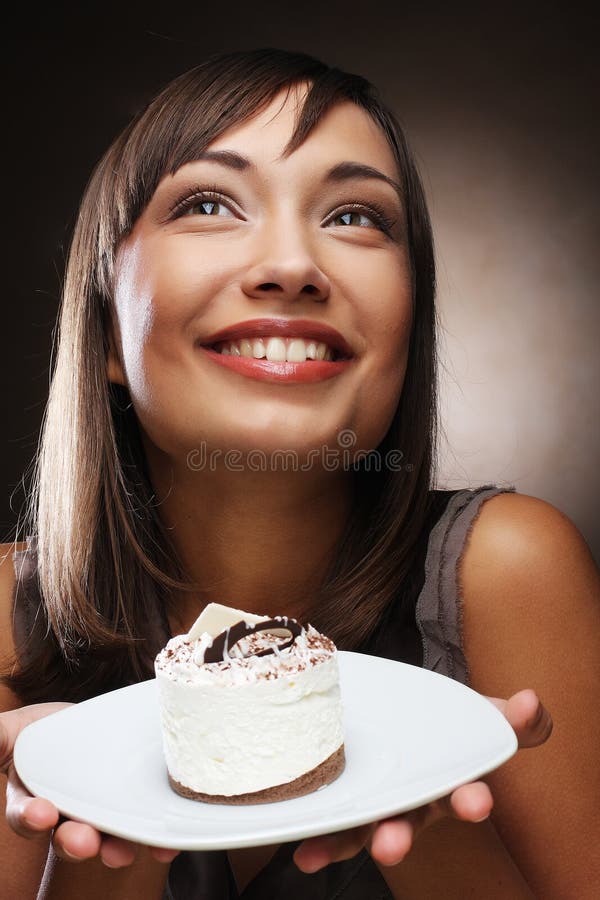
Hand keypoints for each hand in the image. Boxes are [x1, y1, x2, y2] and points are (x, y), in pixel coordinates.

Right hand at [1, 703, 179, 867]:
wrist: (86, 724)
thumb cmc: (44, 731)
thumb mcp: (13, 731)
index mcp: (33, 798)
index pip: (27, 815)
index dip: (31, 818)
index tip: (41, 814)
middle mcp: (67, 814)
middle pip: (68, 836)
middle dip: (76, 842)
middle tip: (86, 843)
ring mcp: (102, 814)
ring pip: (107, 838)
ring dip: (115, 849)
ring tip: (123, 853)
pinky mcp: (133, 808)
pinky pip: (144, 829)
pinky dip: (156, 842)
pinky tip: (166, 847)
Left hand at [293, 688, 552, 872]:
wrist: (404, 710)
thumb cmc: (447, 722)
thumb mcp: (480, 715)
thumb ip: (511, 716)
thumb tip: (531, 702)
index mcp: (446, 783)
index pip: (463, 794)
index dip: (470, 798)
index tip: (478, 800)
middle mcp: (409, 802)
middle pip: (406, 824)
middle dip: (398, 837)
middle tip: (392, 845)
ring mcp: (372, 802)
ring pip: (359, 830)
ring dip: (340, 846)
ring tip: (317, 854)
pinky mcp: (340, 797)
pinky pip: (327, 822)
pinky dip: (313, 838)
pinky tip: (299, 849)